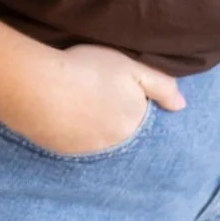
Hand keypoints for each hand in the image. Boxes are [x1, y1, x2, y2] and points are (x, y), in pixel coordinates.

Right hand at [2, 43, 186, 156]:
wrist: (38, 88)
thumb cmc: (86, 70)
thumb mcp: (131, 68)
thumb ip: (160, 85)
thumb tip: (182, 105)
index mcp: (133, 123)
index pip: (141, 118)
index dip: (130, 101)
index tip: (116, 88)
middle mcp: (114, 145)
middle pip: (120, 131)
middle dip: (112, 116)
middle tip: (96, 93)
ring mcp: (86, 151)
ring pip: (97, 138)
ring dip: (91, 124)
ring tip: (79, 100)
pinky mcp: (62, 152)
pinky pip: (74, 142)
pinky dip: (71, 130)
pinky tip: (62, 110)